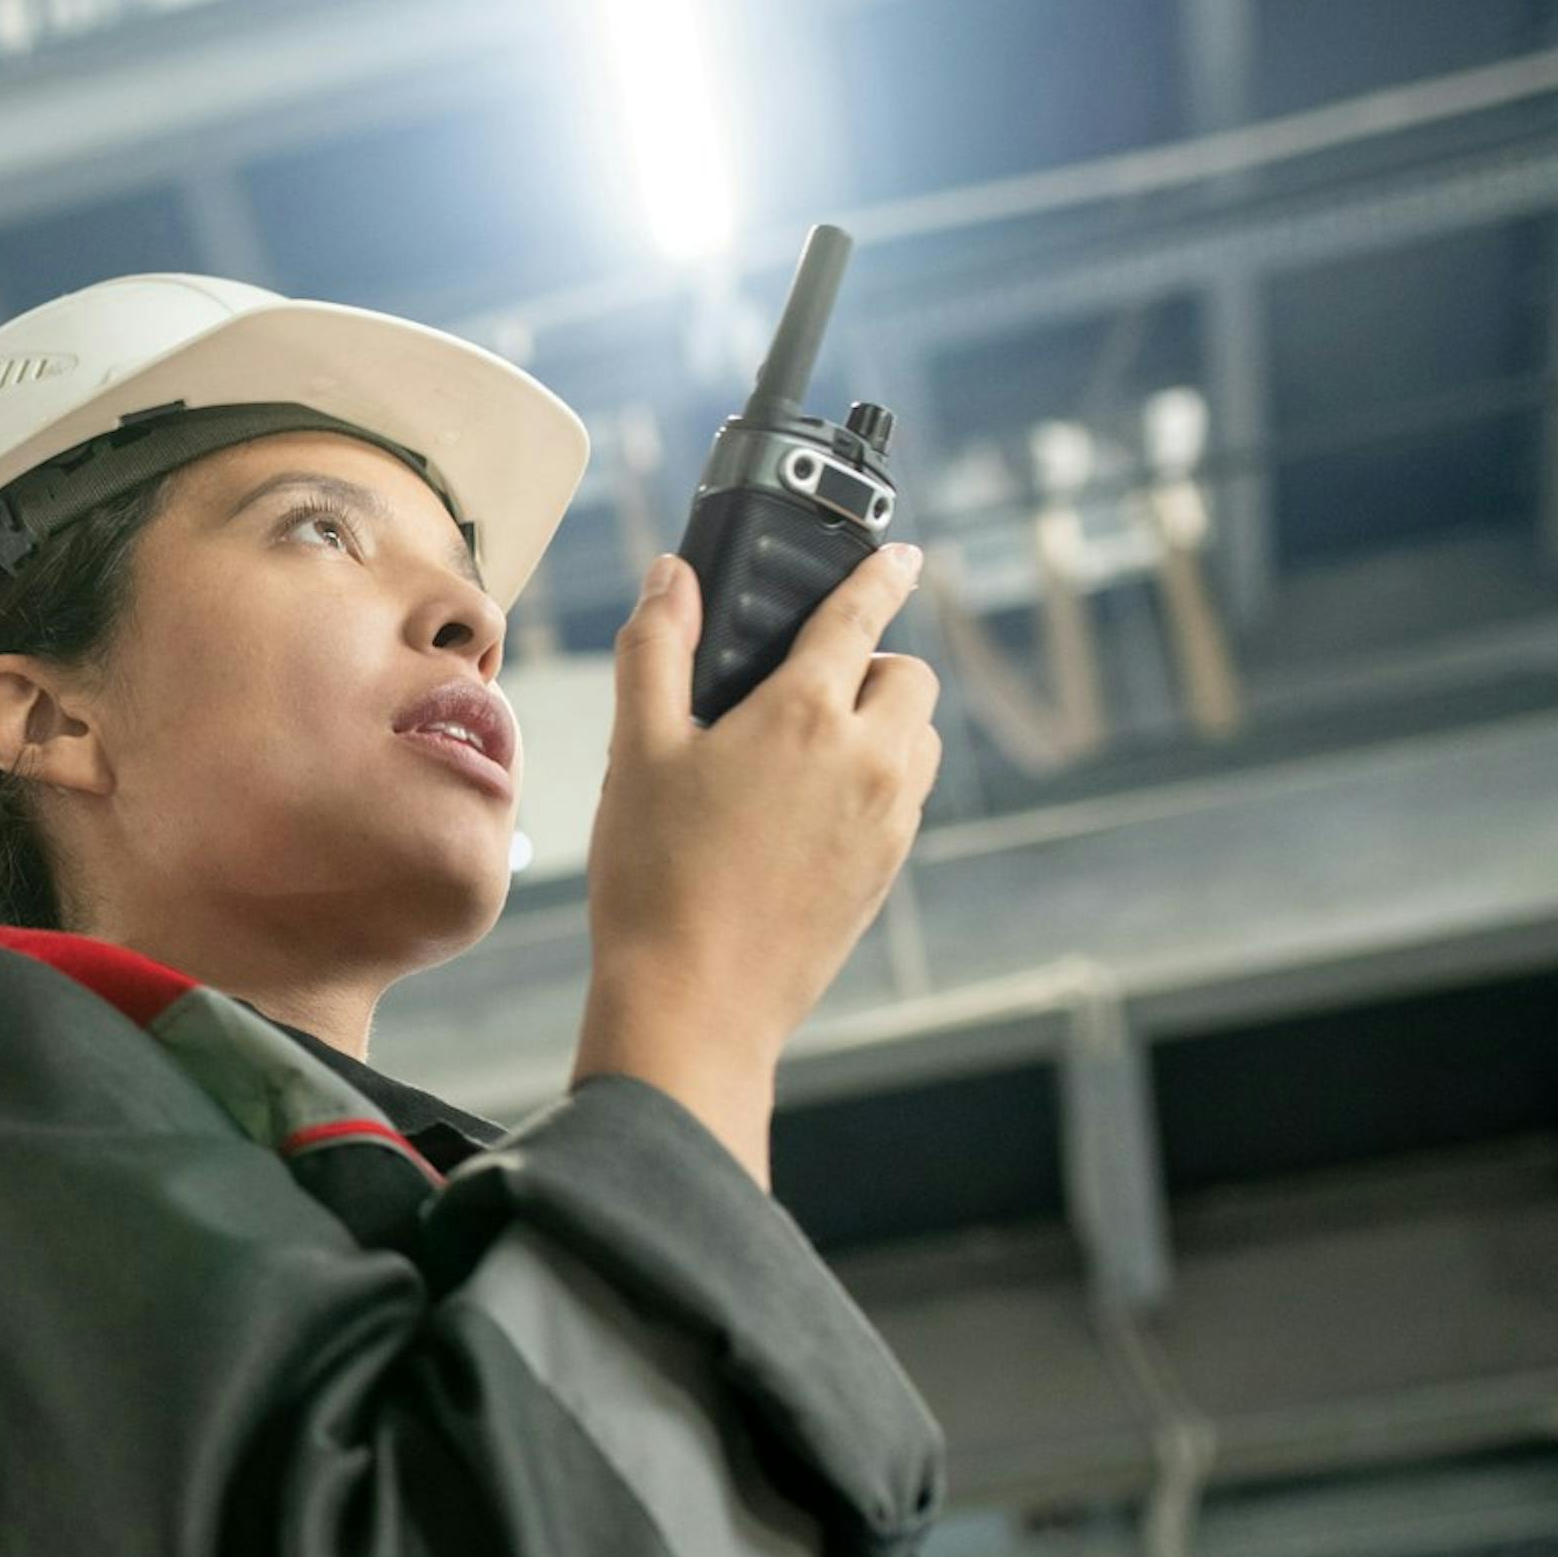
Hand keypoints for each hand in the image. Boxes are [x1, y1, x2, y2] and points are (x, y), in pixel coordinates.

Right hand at [571, 541, 942, 1184]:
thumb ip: (655, 650)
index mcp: (803, 715)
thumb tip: (672, 577)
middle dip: (871, 664)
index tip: (900, 556)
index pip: (859, 618)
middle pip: (909, 678)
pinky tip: (805, 814)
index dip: (879, 576)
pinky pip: (906, 800)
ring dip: (884, 724)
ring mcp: (890, 820)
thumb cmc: (656, 877)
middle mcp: (868, 760)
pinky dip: (876, 782)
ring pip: (920, 740)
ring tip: (807, 752)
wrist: (697, 1001)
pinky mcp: (889, 872)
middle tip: (804, 687)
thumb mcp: (637, 752)